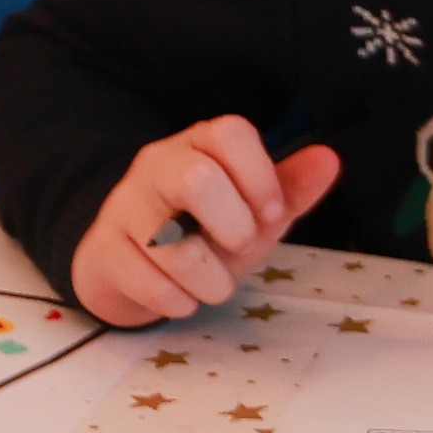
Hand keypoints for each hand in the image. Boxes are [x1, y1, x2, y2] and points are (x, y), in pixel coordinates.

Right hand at [68, 117, 342, 325]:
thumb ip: (290, 188)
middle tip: (240, 247)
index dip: (260, 176)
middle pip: (197, 180)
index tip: (270, 212)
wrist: (133, 266)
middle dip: (234, 228)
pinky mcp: (102, 248)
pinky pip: (146, 281)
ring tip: (214, 284)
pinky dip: (177, 300)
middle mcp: (158, 164)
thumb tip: (329, 158)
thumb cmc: (204, 232)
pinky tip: (181, 297)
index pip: (231, 132)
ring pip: (169, 243)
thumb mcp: (254, 211)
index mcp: (201, 145)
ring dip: (209, 280)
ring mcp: (123, 205)